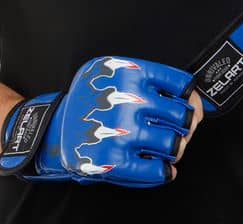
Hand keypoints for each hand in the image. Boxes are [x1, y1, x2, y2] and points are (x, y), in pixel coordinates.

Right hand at [0, 56, 202, 187]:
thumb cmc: (90, 99)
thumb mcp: (112, 71)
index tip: (188, 102)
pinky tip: (162, 167)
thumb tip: (191, 97)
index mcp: (129, 72)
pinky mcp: (113, 161)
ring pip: (173, 143)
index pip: (180, 83)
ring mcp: (121, 131)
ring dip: (175, 148)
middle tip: (179, 127)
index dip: (189, 96)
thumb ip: (147, 77)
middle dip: (185, 124)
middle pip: (181, 115)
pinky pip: (156, 170)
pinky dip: (164, 171)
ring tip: (167, 147)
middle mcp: (127, 99)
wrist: (51, 128)